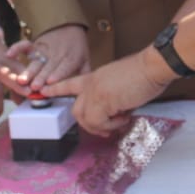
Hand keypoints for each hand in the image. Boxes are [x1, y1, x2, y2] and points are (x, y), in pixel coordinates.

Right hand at [5, 24, 89, 92]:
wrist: (69, 25)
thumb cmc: (77, 46)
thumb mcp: (85, 59)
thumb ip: (85, 74)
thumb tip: (87, 90)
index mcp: (71, 58)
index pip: (64, 67)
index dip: (57, 74)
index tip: (50, 81)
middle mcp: (56, 55)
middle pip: (47, 67)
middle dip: (40, 77)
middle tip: (33, 86)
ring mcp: (44, 50)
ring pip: (35, 61)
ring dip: (28, 70)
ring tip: (21, 79)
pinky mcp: (35, 45)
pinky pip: (25, 46)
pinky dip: (17, 48)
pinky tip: (9, 55)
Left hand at [45, 46, 174, 135]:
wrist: (152, 66)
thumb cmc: (142, 73)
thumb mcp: (119, 83)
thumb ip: (110, 96)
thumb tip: (114, 113)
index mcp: (94, 77)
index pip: (69, 83)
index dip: (56, 88)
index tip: (42, 90)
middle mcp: (90, 84)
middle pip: (76, 110)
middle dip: (89, 123)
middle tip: (107, 127)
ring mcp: (94, 92)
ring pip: (85, 119)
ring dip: (103, 126)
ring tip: (120, 120)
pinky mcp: (102, 101)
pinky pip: (99, 123)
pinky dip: (112, 125)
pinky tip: (124, 116)